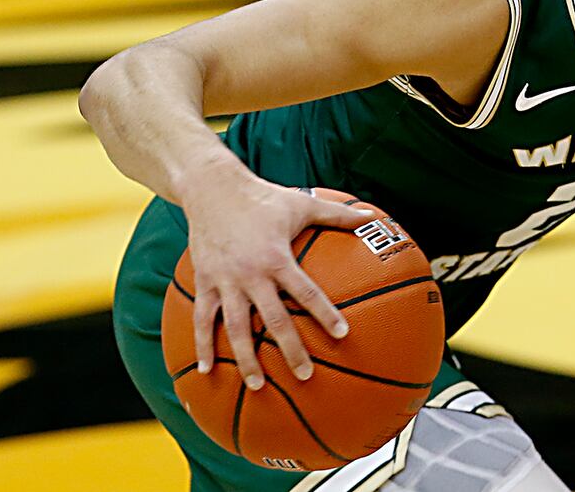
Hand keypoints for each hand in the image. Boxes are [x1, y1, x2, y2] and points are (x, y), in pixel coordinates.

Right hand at [180, 162, 374, 387]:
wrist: (213, 188)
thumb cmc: (264, 197)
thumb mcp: (303, 203)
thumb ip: (338, 215)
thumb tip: (372, 218)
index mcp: (278, 258)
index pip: (306, 292)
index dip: (324, 314)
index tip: (342, 335)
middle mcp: (251, 274)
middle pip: (274, 319)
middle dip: (290, 350)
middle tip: (305, 375)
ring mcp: (225, 281)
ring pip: (237, 328)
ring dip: (246, 359)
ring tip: (259, 385)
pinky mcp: (205, 283)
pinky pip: (202, 320)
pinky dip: (203, 346)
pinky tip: (207, 370)